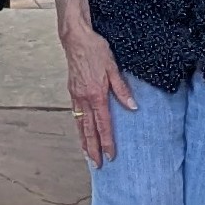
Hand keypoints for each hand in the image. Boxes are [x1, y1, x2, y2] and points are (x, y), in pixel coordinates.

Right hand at [62, 21, 135, 167]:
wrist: (75, 39)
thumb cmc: (96, 50)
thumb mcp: (113, 68)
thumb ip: (122, 89)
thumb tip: (132, 107)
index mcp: (96, 95)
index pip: (103, 124)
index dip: (107, 141)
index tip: (110, 156)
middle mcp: (84, 99)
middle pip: (89, 130)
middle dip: (93, 149)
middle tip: (96, 165)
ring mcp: (76, 96)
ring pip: (80, 124)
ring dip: (84, 141)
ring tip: (87, 155)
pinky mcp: (72, 92)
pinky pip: (75, 115)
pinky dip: (78, 127)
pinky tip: (81, 133)